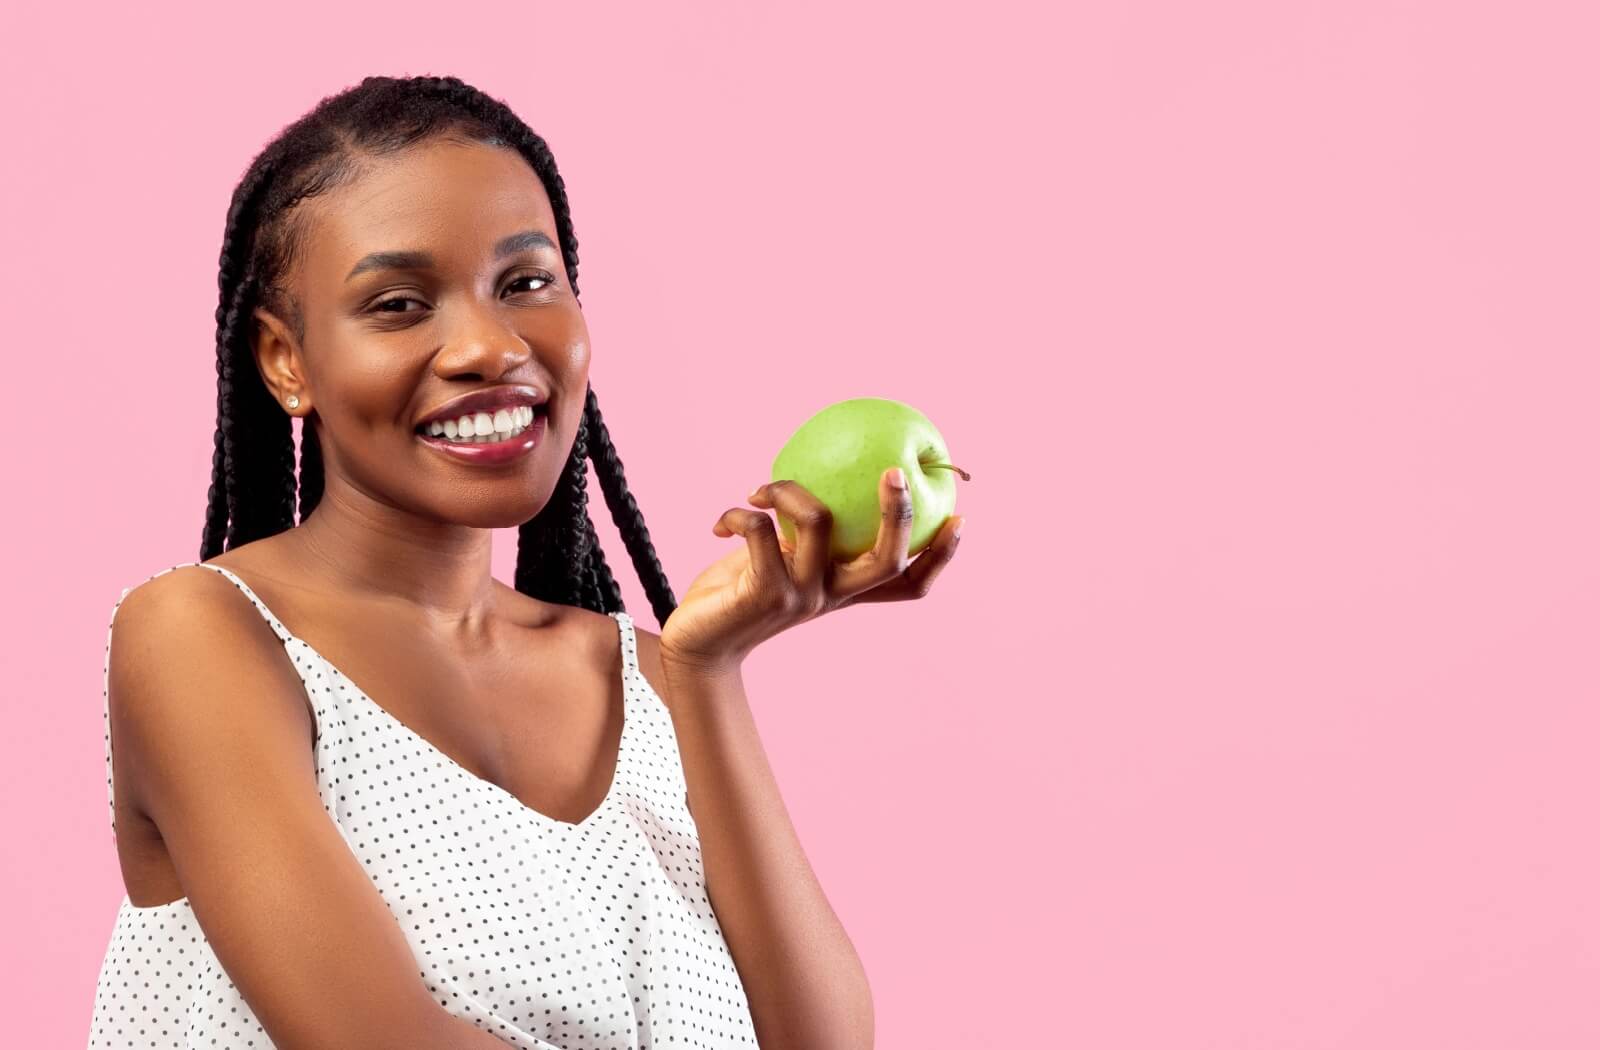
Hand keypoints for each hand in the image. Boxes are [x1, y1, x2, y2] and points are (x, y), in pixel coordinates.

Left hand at [658, 467, 965, 677]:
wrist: (699, 643)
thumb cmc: (740, 592)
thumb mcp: (784, 561)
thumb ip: (806, 536)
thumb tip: (821, 472)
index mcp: (847, 590)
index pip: (910, 584)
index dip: (941, 557)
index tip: (961, 519)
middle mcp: (834, 595)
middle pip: (888, 560)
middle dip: (898, 513)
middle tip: (893, 472)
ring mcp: (802, 597)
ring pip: (819, 522)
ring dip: (787, 490)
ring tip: (759, 490)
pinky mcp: (763, 593)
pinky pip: (760, 529)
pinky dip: (739, 513)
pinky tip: (722, 522)